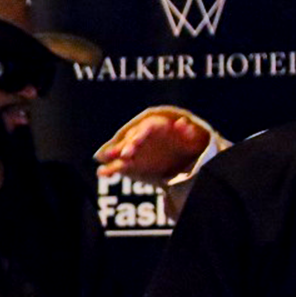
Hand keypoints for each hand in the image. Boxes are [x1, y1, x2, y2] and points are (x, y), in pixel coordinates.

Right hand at [95, 111, 211, 185]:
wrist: (184, 157)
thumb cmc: (188, 144)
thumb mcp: (193, 139)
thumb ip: (188, 132)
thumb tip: (181, 123)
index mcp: (156, 126)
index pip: (145, 128)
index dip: (139, 135)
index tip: (135, 143)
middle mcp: (142, 136)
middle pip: (132, 139)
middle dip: (126, 146)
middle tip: (124, 155)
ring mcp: (135, 150)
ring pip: (122, 151)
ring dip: (113, 155)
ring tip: (103, 158)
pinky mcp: (132, 163)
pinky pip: (120, 166)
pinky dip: (110, 169)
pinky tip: (102, 173)